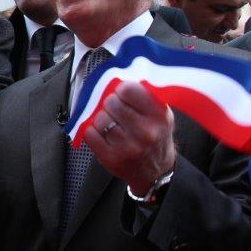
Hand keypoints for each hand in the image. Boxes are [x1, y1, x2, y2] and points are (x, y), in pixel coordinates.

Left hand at [84, 81, 175, 195]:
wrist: (156, 171)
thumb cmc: (155, 137)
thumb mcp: (160, 115)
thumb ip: (144, 97)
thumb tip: (118, 79)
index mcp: (159, 116)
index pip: (129, 90)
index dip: (121, 89)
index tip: (122, 94)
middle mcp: (145, 132)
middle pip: (111, 102)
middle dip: (110, 104)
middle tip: (116, 110)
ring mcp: (127, 147)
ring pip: (100, 118)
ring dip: (102, 118)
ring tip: (112, 123)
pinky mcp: (111, 158)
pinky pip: (90, 133)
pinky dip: (93, 131)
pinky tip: (103, 134)